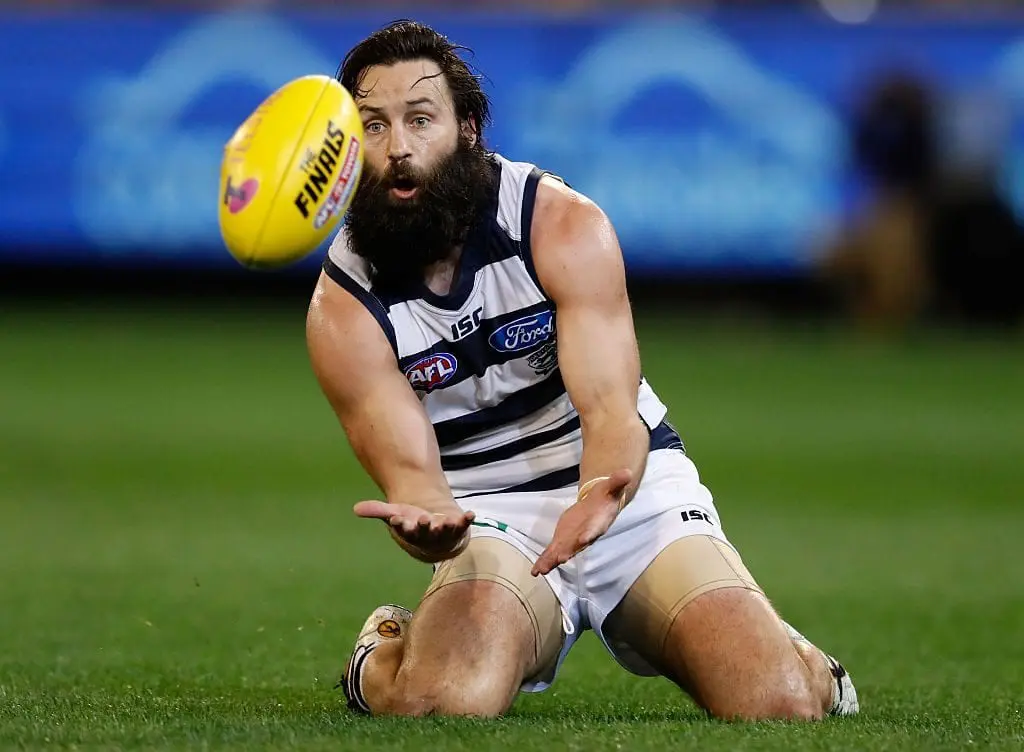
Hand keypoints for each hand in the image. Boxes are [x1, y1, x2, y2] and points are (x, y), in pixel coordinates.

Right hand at [354, 500, 475, 562]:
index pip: (404, 530)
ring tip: (446, 522)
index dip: (401, 525)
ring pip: (444, 533)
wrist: (438, 533)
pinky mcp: (458, 529)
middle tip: (424, 520)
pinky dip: (467, 521)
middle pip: (424, 533)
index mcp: (410, 532)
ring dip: (446, 528)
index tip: (396, 518)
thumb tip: (355, 509)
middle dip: (424, 528)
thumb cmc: (414, 523)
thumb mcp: (396, 514)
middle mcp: (427, 536)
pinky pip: (463, 526)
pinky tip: (471, 514)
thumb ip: (378, 510)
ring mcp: (444, 533)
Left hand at [531, 468, 632, 576]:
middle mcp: (585, 535)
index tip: (584, 538)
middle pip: (576, 545)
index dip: (590, 533)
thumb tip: (627, 472)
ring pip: (562, 552)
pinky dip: (545, 561)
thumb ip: (617, 481)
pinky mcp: (563, 540)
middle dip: (568, 551)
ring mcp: (572, 540)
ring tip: (541, 570)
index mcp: (598, 523)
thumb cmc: (606, 496)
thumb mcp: (611, 486)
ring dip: (552, 561)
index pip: (594, 528)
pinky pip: (553, 552)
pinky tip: (535, 571)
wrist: (599, 505)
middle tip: (560, 558)